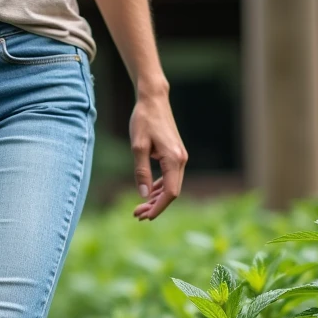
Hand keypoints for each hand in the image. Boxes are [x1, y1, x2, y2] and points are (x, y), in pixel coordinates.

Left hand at [129, 92, 186, 220]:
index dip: (158, 207)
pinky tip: (147, 193)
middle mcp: (181, 160)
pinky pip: (169, 177)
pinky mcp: (175, 155)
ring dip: (156, 198)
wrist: (153, 101)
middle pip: (172, 192)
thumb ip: (141, 171)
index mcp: (174, 159)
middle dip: (155, 206)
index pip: (170, 192)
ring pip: (171, 185)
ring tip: (139, 208)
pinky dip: (159, 187)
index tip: (144, 216)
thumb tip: (142, 194)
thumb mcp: (137, 146)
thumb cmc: (144, 120)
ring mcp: (180, 157)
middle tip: (136, 215)